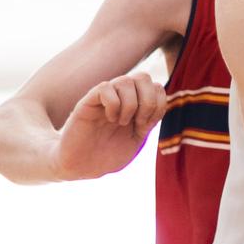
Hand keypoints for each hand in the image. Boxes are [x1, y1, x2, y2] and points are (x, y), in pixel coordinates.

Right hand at [51, 73, 167, 178]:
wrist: (82, 166)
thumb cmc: (108, 154)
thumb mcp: (137, 139)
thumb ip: (149, 121)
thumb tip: (161, 104)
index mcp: (136, 105)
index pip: (156, 87)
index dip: (158, 104)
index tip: (147, 125)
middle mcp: (121, 97)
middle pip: (143, 77)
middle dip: (148, 101)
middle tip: (138, 122)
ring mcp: (105, 98)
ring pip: (125, 80)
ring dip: (130, 104)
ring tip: (122, 122)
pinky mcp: (88, 102)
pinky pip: (105, 87)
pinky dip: (113, 104)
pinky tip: (110, 118)